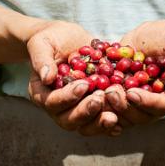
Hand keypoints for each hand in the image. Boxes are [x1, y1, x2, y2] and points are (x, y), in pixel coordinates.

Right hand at [26, 21, 120, 136]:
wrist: (68, 39)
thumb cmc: (51, 39)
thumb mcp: (42, 43)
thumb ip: (41, 59)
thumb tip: (47, 77)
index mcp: (42, 93)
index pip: (52, 102)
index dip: (68, 96)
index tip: (84, 85)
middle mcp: (58, 107)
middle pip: (69, 120)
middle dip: (86, 112)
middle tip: (101, 99)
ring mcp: (76, 109)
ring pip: (86, 126)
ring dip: (100, 123)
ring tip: (114, 114)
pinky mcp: (92, 108)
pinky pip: (99, 121)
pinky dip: (110, 124)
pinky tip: (123, 121)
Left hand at [104, 20, 164, 127]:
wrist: (153, 36)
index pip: (162, 105)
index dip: (147, 102)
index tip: (132, 93)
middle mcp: (156, 104)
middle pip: (140, 116)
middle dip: (124, 106)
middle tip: (109, 92)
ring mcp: (138, 104)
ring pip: (123, 116)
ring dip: (109, 107)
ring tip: (97, 93)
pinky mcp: (123, 99)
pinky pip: (111, 108)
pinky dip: (99, 104)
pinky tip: (87, 95)